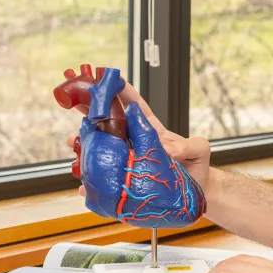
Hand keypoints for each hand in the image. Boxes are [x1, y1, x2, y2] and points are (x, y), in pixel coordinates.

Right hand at [57, 66, 210, 227]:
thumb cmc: (196, 168)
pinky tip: (83, 184)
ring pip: (102, 149)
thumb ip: (189, 146)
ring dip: (85, 144)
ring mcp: (128, 162)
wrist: (196, 194)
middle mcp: (136, 144)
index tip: (108, 79)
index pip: (135, 108)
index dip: (122, 92)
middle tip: (74, 101)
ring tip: (73, 141)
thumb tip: (167, 151)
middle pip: (110, 123)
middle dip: (92, 111)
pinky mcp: (124, 183)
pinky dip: (92, 182)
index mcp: (152, 132)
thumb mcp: (199, 150)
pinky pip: (105, 181)